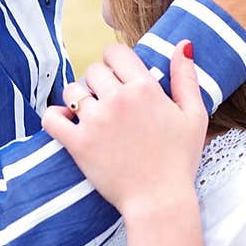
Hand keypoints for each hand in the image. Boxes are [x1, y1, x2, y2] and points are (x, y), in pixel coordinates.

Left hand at [44, 42, 206, 216]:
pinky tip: (67, 122)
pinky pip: (51, 117)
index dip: (115, 62)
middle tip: (108, 101)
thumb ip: (185, 77)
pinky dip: (54, 116)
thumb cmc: (179, 160)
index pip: (115, 53)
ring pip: (72, 90)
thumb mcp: (194, 115)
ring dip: (79, 98)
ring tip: (90, 114)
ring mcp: (95, 121)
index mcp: (144, 89)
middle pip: (93, 70)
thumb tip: (182, 45)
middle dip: (99, 82)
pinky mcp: (78, 143)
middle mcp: (117, 100)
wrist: (159, 200)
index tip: (118, 77)